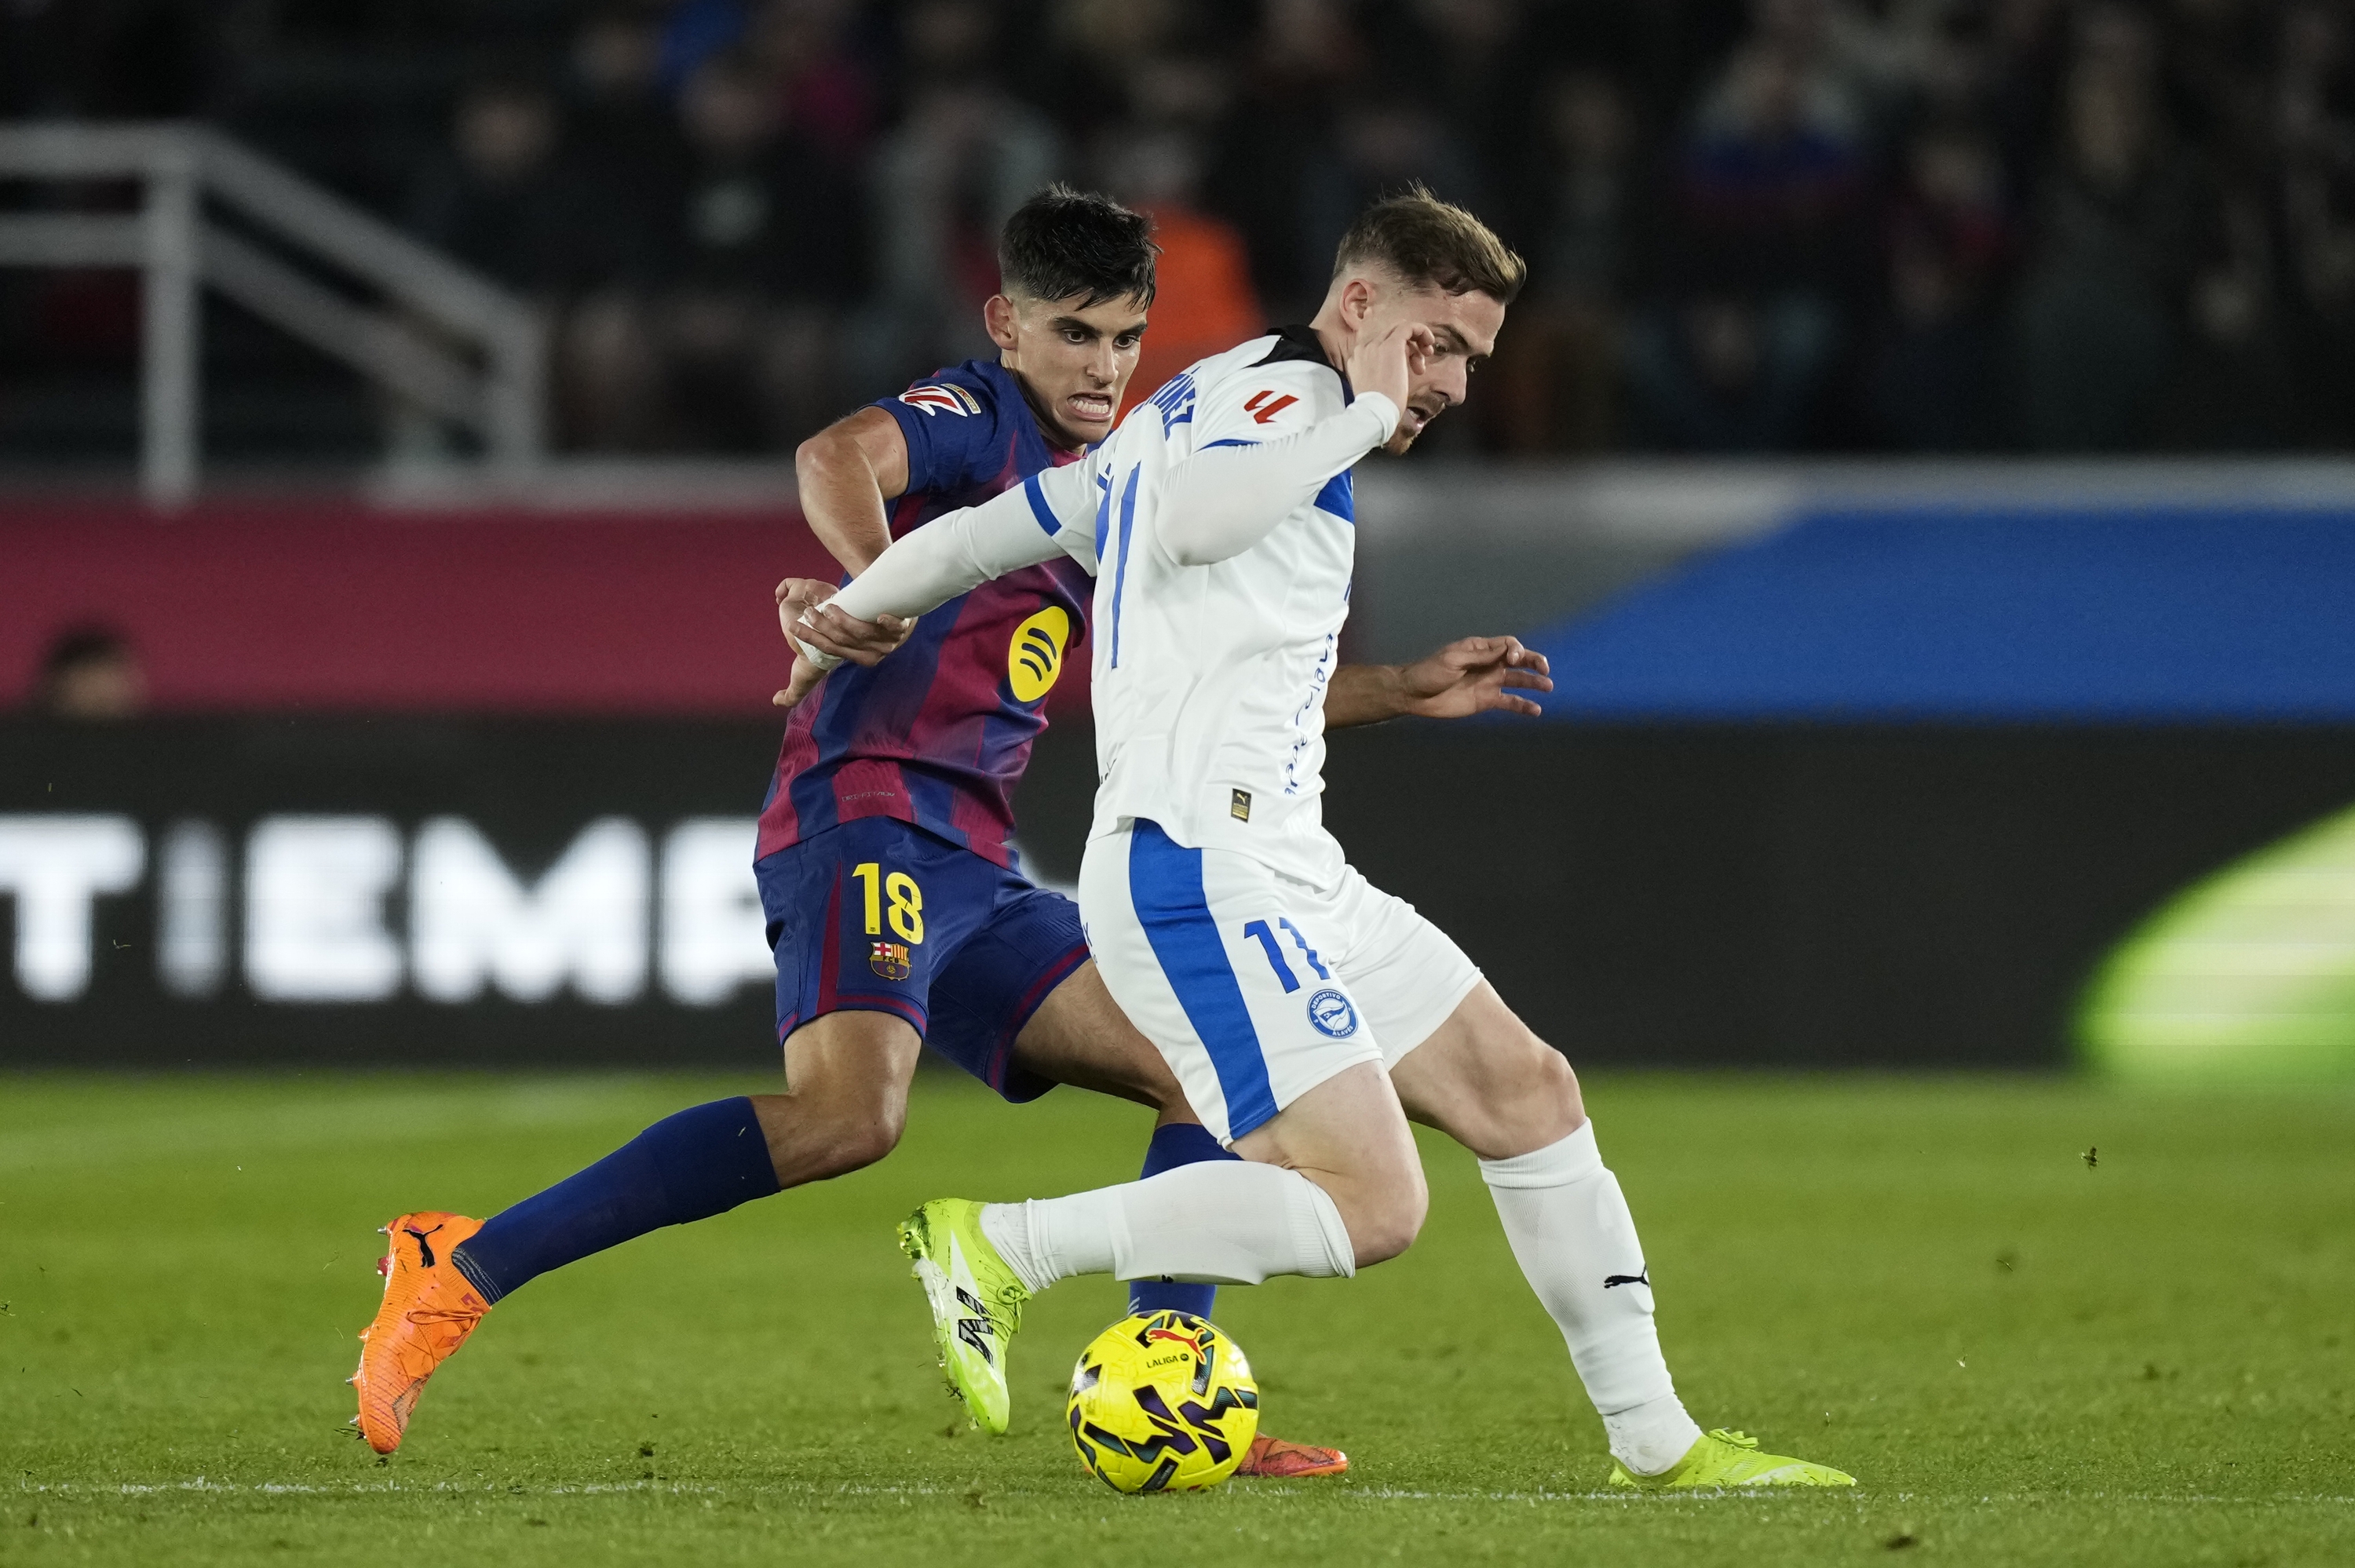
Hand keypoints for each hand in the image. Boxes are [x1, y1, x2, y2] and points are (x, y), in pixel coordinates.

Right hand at [772, 576, 913, 667]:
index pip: (830, 650)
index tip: (793, 627)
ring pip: (862, 634)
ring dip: (843, 621)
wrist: (906, 609)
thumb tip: (802, 641)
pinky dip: (888, 622)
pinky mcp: (903, 627)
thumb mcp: (856, 633)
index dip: (810, 639)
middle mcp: (874, 652)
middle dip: (822, 627)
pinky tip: (879, 614)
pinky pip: (895, 627)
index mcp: (861, 657)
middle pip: (842, 641)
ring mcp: (889, 640)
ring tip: (829, 607)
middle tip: (809, 612)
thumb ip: (837, 634)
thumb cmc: (874, 620)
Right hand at [1344, 318, 1434, 420]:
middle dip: (1407, 347)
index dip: (1395, 351)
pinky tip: (1429, 343)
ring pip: (1398, 329)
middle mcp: (1364, 348)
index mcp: (1357, 359)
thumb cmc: (1377, 408)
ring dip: (1415, 342)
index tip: (1407, 365)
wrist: (1375, 411)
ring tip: (1422, 363)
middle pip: (1389, 336)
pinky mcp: (1392, 344)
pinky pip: (1408, 327)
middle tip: (1419, 364)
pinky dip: (1421, 331)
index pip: (1377, 345)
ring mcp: (1377, 344)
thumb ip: (1377, 374)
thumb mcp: (1372, 388)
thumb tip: (1393, 371)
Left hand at [1393, 636, 1551, 719]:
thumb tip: (1506, 650)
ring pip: (1517, 680)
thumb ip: (1480, 656)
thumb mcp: (1453, 659)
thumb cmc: (1430, 672)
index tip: (1513, 660)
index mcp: (1480, 649)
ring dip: (1534, 682)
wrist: (1415, 696)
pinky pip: (1509, 702)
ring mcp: (1489, 683)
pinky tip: (1536, 710)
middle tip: (1546, 669)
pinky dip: (1523, 705)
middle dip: (1533, 662)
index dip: (1516, 650)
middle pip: (1518, 660)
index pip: (1508, 645)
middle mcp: (1489, 664)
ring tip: (1548, 687)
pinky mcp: (1486, 701)